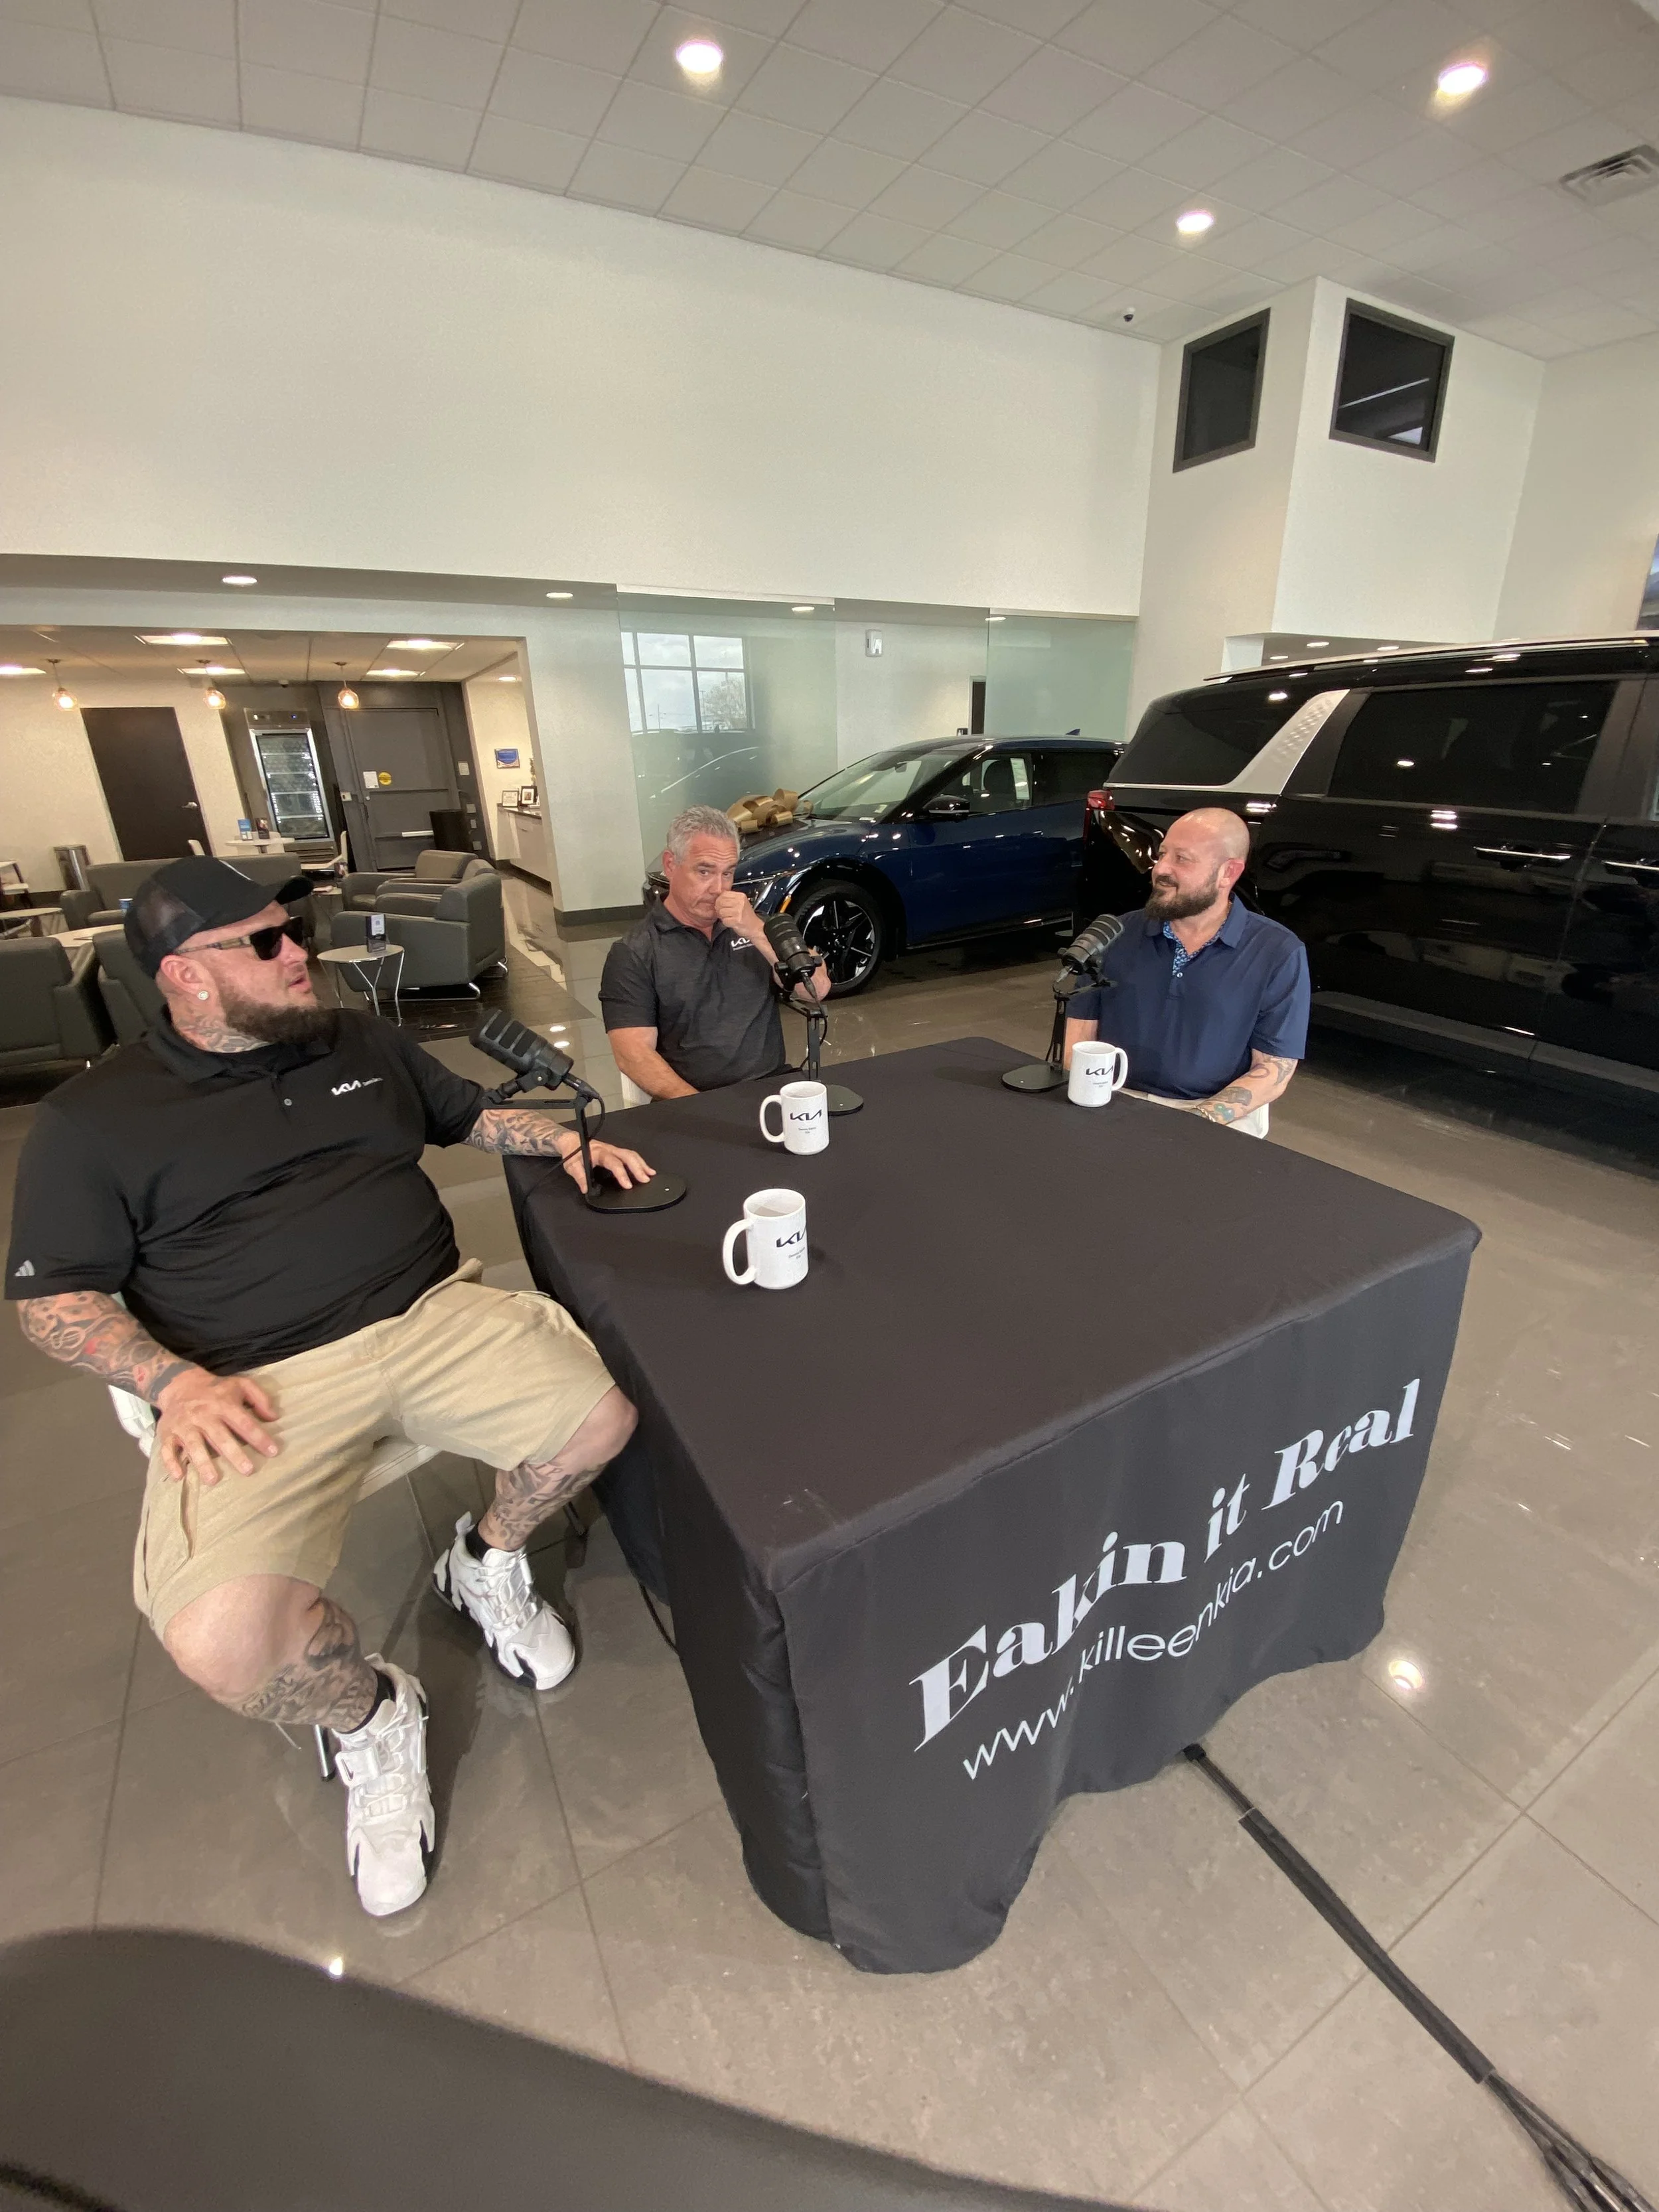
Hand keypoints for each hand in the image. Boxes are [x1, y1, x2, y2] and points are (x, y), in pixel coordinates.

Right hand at [154, 1367, 279, 1483]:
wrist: (179, 1383)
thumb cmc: (215, 1389)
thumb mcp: (241, 1384)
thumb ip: (260, 1398)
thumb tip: (274, 1417)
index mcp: (223, 1404)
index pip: (244, 1422)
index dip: (259, 1437)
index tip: (273, 1452)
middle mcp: (203, 1416)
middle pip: (220, 1437)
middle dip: (234, 1454)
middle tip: (248, 1470)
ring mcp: (184, 1425)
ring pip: (193, 1445)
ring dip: (203, 1462)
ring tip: (213, 1480)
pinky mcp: (168, 1433)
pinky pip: (167, 1449)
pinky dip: (171, 1462)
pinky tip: (179, 1476)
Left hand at [562, 1139, 654, 1192]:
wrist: (571, 1141)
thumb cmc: (572, 1152)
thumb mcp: (571, 1165)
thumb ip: (579, 1176)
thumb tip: (586, 1188)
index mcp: (599, 1152)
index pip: (614, 1163)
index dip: (622, 1174)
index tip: (628, 1185)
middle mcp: (608, 1149)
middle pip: (627, 1156)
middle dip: (638, 1168)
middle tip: (645, 1180)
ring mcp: (613, 1150)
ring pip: (631, 1154)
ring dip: (641, 1164)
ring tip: (650, 1174)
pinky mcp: (615, 1152)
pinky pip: (629, 1155)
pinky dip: (639, 1162)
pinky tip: (644, 1169)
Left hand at [714, 890, 765, 943]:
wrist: (755, 927)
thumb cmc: (747, 917)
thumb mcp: (741, 903)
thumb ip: (730, 899)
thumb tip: (718, 898)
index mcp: (741, 896)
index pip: (724, 894)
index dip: (719, 900)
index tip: (722, 905)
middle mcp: (740, 902)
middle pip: (720, 902)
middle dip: (719, 908)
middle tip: (723, 913)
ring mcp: (738, 911)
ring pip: (721, 911)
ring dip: (723, 917)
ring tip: (729, 918)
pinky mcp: (737, 920)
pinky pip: (724, 920)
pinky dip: (726, 923)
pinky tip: (731, 922)